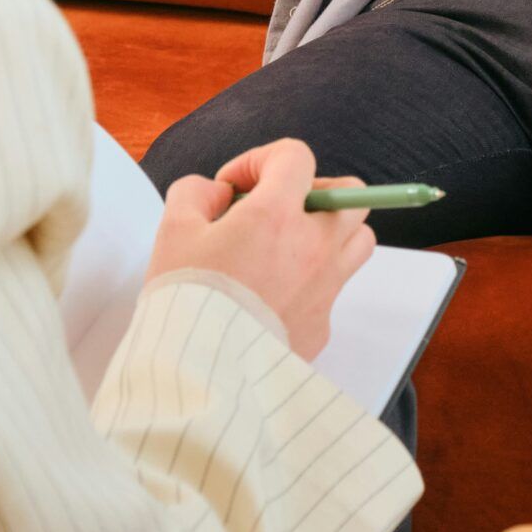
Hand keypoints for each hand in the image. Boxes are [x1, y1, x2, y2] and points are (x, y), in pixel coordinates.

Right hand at [145, 138, 374, 360]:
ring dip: (330, 232)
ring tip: (287, 246)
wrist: (199, 374)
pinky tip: (275, 293)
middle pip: (348, 194)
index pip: (295, 157)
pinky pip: (334, 288)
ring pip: (358, 239)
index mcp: (277, 215)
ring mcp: (326, 287)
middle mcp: (314, 246)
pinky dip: (313, 280)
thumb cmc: (186, 298)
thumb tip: (220, 193)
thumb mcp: (173, 229)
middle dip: (311, 191)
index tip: (234, 188)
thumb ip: (197, 193)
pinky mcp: (323, 324)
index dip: (261, 161)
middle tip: (273, 209)